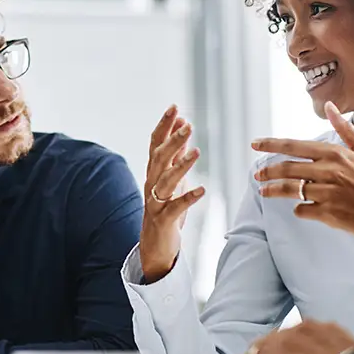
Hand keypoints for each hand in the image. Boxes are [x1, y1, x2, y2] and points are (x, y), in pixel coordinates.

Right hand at [139, 105, 205, 282]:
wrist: (154, 245)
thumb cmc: (165, 209)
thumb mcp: (171, 179)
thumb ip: (175, 155)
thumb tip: (182, 129)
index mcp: (153, 172)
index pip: (155, 143)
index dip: (164, 125)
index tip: (174, 107)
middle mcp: (151, 184)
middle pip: (159, 158)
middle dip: (173, 140)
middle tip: (188, 125)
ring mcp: (155, 202)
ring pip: (165, 180)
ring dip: (181, 165)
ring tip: (196, 151)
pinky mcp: (164, 220)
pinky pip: (175, 207)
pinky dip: (188, 198)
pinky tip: (202, 190)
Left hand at [252, 101, 353, 269]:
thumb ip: (345, 129)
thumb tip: (330, 105)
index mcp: (337, 154)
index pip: (295, 146)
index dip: (271, 144)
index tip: (255, 144)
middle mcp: (330, 171)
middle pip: (287, 168)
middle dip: (267, 171)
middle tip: (257, 175)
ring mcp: (328, 193)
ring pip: (290, 190)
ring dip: (273, 190)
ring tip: (265, 191)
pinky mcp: (329, 214)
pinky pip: (303, 210)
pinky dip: (299, 209)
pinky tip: (300, 209)